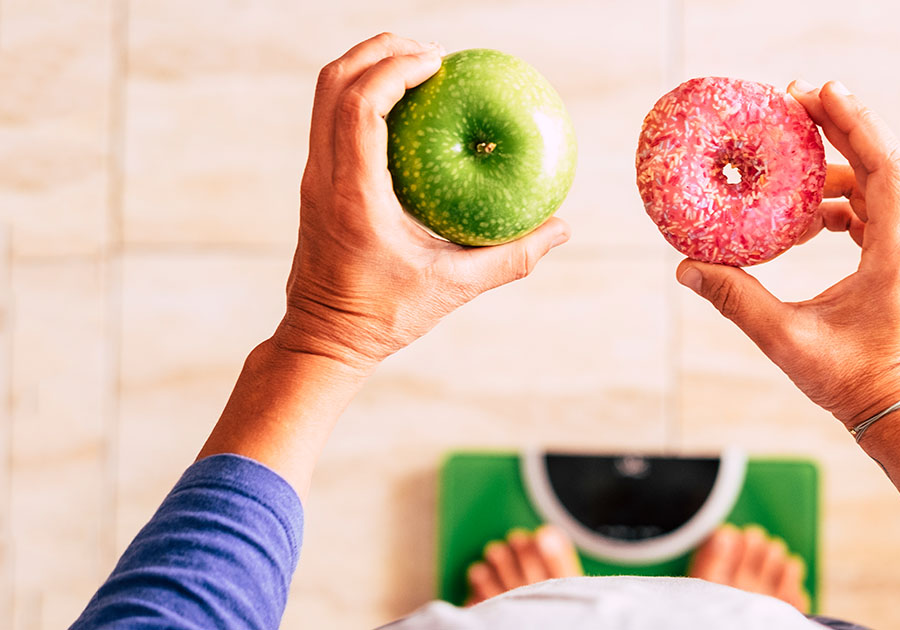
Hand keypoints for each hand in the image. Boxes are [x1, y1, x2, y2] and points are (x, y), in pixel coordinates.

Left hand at [275, 33, 570, 371]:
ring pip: (326, 94)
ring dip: (368, 67)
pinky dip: (364, 95)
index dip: (395, 69)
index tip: (439, 61)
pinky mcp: (316, 183)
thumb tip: (562, 230)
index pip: (360, 106)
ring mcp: (314, 177)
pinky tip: (408, 108)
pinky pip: (332, 117)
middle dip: (380, 50)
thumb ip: (511, 258)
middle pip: (333, 82)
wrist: (323, 340)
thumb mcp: (454, 289)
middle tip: (434, 53)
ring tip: (419, 67)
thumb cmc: (385, 317)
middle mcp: (323, 177)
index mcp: (352, 195)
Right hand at [675, 80, 899, 429]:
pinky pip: (874, 209)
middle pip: (881, 161)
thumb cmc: (852, 381)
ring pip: (877, 184)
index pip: (885, 166)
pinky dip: (839, 198)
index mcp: (897, 253)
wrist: (898, 411)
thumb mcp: (786, 341)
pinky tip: (803, 214)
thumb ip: (736, 300)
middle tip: (791, 101)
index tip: (818, 92)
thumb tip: (687, 267)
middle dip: (838, 126)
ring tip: (787, 157)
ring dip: (834, 164)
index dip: (854, 121)